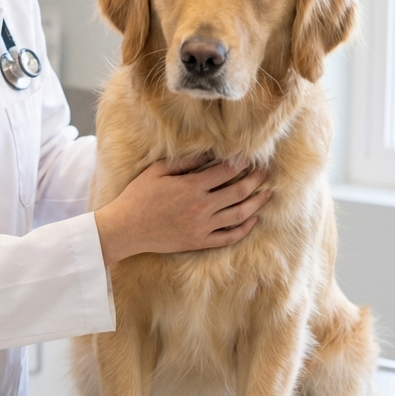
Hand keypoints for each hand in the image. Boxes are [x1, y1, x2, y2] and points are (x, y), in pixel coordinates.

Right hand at [94, 158, 270, 266]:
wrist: (127, 228)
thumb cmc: (138, 196)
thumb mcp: (158, 172)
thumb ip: (185, 163)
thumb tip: (208, 153)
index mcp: (192, 187)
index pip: (225, 171)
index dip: (240, 163)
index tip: (249, 157)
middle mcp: (202, 207)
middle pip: (238, 191)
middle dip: (255, 179)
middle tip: (265, 171)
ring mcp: (202, 227)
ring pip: (240, 214)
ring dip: (257, 202)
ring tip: (267, 193)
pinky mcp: (199, 241)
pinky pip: (229, 237)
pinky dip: (245, 228)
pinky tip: (253, 219)